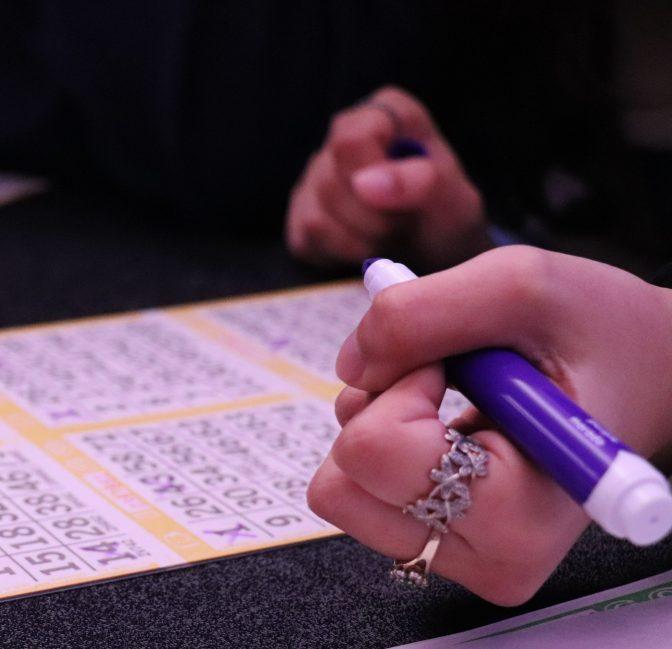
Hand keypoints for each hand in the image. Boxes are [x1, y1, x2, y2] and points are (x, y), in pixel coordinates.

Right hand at [285, 86, 489, 270]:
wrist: (438, 254)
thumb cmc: (447, 219)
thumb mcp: (454, 201)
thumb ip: (419, 183)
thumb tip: (365, 183)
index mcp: (385, 115)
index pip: (352, 139)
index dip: (375, 178)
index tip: (405, 203)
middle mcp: (342, 137)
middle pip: (330, 181)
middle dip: (374, 220)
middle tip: (405, 227)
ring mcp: (315, 176)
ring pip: (316, 217)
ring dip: (360, 242)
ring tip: (390, 240)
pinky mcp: (299, 216)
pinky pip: (306, 239)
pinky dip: (341, 256)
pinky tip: (365, 249)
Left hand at [307, 246, 671, 604]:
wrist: (646, 371)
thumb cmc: (599, 331)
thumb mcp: (520, 283)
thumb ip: (420, 313)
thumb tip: (349, 366)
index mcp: (523, 513)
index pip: (374, 451)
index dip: (400, 386)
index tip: (454, 363)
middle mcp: (493, 557)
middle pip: (342, 482)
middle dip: (379, 409)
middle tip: (448, 380)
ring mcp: (460, 558)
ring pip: (340, 488)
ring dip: (376, 424)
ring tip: (450, 400)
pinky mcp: (436, 544)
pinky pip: (358, 490)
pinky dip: (384, 440)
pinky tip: (444, 423)